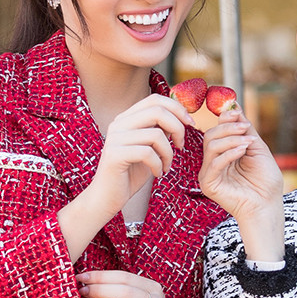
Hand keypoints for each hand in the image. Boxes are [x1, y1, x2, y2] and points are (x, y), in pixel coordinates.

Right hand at [90, 94, 192, 217]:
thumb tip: (180, 116)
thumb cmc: (130, 174)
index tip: (190, 123)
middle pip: (157, 111)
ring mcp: (115, 138)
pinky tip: (157, 174)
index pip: (155, 99)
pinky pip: (148, 153)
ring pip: (156, 134)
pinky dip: (159, 164)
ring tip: (166, 166)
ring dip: (169, 153)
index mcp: (126, 118)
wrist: (107, 198)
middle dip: (178, 127)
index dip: (177, 108)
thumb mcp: (150, 149)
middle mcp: (118, 124)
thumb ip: (160, 132)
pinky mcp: (114, 154)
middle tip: (181, 145)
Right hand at [199, 110, 285, 258]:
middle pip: (210, 136)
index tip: (237, 112)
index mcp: (223, 155)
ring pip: (211, 146)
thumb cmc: (265, 180)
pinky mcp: (208, 184)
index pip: (216, 131)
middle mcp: (213, 163)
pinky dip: (229, 153)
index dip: (224, 119)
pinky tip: (243, 151)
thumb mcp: (257, 148)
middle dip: (228, 128)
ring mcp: (209, 174)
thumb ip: (245, 129)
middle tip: (245, 128)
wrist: (268, 204)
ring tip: (248, 143)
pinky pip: (213, 163)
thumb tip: (235, 105)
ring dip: (231, 140)